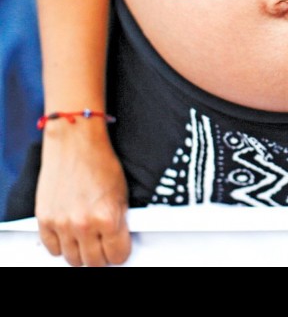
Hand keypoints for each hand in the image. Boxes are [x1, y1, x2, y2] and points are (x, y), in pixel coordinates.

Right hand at [35, 119, 130, 266]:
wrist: (75, 145)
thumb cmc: (100, 163)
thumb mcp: (121, 194)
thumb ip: (119, 221)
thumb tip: (119, 241)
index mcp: (108, 218)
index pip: (117, 256)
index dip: (120, 253)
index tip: (119, 249)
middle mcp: (84, 224)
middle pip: (94, 262)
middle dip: (101, 256)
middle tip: (103, 247)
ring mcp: (62, 224)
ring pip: (73, 259)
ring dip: (81, 253)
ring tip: (87, 240)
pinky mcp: (45, 220)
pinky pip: (52, 249)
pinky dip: (61, 245)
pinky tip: (69, 235)